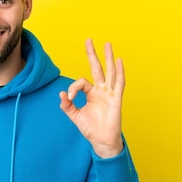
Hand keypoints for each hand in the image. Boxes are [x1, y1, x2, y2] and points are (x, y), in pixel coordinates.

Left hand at [59, 39, 124, 157]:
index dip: (73, 88)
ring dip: (109, 58)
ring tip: (108, 44)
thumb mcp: (75, 116)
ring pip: (110, 71)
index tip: (68, 98)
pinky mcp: (116, 99)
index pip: (81, 82)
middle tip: (89, 40)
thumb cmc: (91, 129)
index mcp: (92, 93)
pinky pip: (119, 83)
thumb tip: (60, 94)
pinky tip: (119, 60)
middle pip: (97, 68)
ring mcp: (110, 93)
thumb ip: (67, 106)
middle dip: (93, 54)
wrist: (101, 140)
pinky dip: (120, 72)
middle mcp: (101, 90)